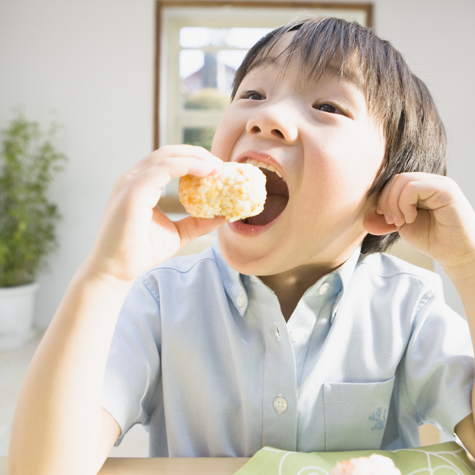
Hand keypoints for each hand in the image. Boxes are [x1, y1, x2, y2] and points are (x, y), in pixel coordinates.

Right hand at [85, 145, 224, 282]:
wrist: (116, 270)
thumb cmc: (140, 251)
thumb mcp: (178, 233)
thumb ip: (197, 222)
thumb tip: (223, 215)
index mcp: (141, 183)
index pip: (170, 160)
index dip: (195, 159)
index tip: (218, 169)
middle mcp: (134, 177)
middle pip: (170, 152)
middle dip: (198, 154)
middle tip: (221, 165)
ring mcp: (131, 182)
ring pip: (168, 156)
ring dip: (196, 157)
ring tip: (217, 168)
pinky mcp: (133, 190)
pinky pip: (165, 168)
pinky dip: (188, 166)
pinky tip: (206, 172)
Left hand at [363, 172, 474, 278]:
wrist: (455, 253)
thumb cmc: (432, 239)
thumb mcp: (402, 226)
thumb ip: (385, 218)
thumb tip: (364, 218)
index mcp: (420, 186)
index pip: (393, 181)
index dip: (382, 198)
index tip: (384, 217)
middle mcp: (430, 181)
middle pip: (395, 179)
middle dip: (386, 201)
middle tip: (392, 221)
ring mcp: (439, 183)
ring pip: (402, 181)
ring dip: (394, 204)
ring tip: (401, 221)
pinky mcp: (446, 189)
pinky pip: (414, 187)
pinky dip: (405, 204)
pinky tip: (411, 218)